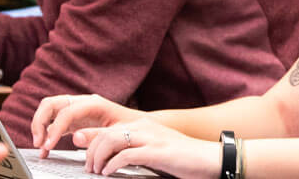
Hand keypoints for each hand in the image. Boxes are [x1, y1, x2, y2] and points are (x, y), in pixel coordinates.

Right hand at [31, 93, 142, 155]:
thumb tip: (75, 137)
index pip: (65, 112)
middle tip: (39, 142)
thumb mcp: (119, 133)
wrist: (140, 126)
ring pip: (48, 111)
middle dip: (40, 122)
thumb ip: (97, 135)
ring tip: (41, 147)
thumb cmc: (132, 128)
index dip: (54, 128)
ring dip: (40, 127)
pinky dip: (47, 134)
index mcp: (93, 103)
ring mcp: (76, 110)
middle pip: (50, 104)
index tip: (48, 145)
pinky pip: (54, 123)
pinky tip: (46, 149)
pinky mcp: (74, 121)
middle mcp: (81, 103)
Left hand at [74, 118, 217, 177]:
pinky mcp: (157, 151)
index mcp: (143, 125)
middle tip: (89, 167)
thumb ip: (136, 150)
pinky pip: (126, 155)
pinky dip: (112, 165)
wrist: (211, 158)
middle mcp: (145, 126)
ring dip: (98, 157)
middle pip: (106, 133)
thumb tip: (114, 159)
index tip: (87, 157)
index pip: (108, 127)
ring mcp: (151, 138)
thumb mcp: (155, 150)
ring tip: (96, 170)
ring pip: (111, 140)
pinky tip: (108, 173)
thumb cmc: (184, 158)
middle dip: (91, 151)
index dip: (92, 141)